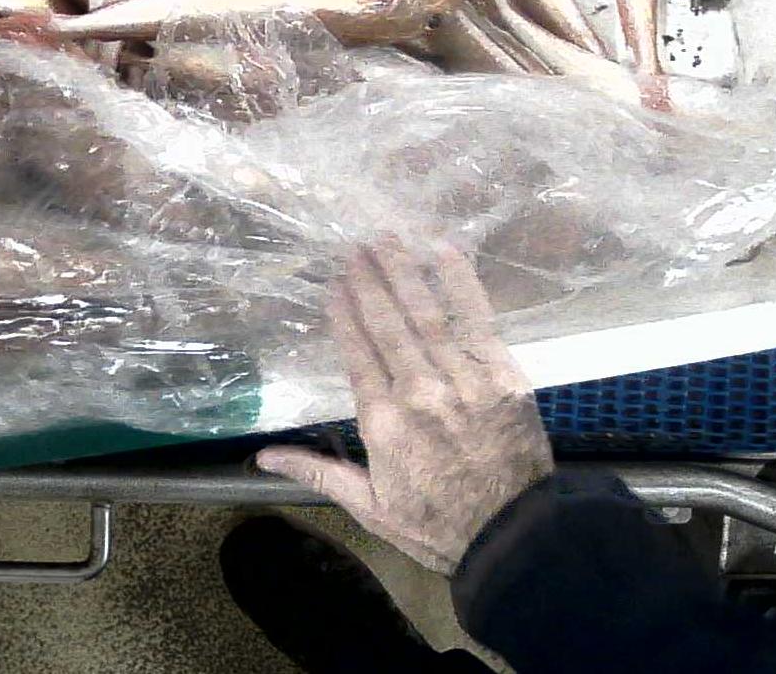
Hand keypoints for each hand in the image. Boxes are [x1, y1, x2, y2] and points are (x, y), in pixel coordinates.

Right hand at [256, 243, 552, 574]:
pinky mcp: (502, 375)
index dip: (344, 314)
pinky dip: (460, 283)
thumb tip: (261, 456)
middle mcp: (420, 392)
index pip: (358, 353)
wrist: (514, 536)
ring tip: (387, 238)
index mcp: (383, 422)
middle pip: (389, 324)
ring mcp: (464, 379)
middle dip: (369, 280)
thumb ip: (317, 471)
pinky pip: (478, 319)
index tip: (333, 282)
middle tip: (354, 244)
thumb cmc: (436, 525)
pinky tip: (444, 252)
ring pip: (427, 314)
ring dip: (405, 271)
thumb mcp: (369, 504)